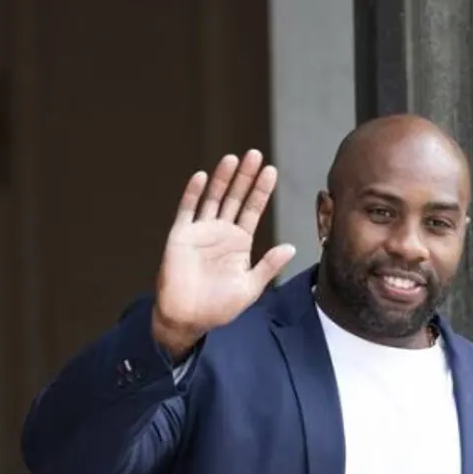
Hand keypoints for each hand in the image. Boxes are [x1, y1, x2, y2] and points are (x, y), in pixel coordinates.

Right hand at [152, 150, 294, 358]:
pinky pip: (187, 211)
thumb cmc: (219, 307)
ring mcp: (200, 232)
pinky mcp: (180, 236)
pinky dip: (193, 194)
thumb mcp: (250, 287)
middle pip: (235, 198)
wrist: (189, 319)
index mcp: (239, 242)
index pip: (253, 210)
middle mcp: (221, 232)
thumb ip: (269, 266)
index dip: (261, 191)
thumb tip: (291, 247)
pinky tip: (202, 177)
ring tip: (233, 159)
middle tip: (255, 154)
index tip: (272, 171)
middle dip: (245, 177)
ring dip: (222, 179)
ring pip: (213, 198)